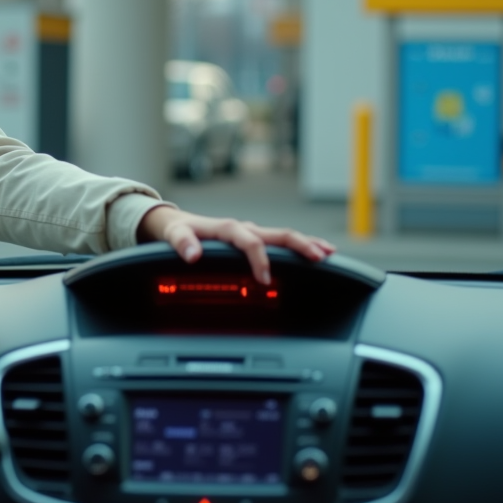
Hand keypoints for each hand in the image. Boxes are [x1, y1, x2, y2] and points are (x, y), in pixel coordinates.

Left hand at [137, 206, 334, 285]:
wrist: (178, 223)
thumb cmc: (178, 231)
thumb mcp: (174, 235)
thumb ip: (182, 243)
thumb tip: (192, 255)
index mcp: (228, 228)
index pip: (251, 242)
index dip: (260, 259)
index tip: (265, 280)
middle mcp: (244, 228)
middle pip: (279, 234)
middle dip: (301, 246)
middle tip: (319, 258)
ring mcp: (252, 233)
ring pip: (285, 237)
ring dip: (307, 244)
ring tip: (328, 254)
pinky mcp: (255, 239)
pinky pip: (282, 243)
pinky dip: (301, 247)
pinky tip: (318, 253)